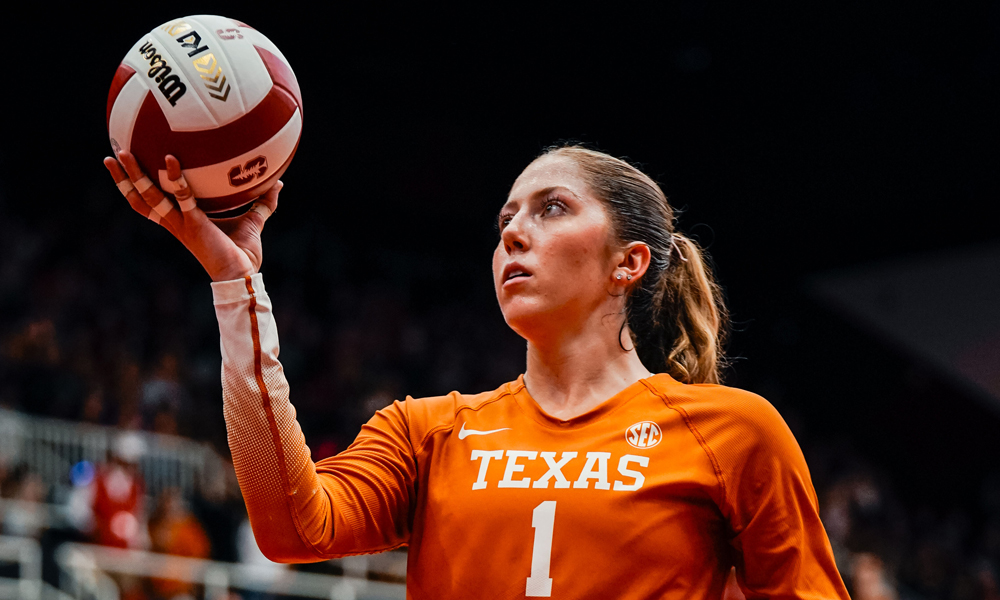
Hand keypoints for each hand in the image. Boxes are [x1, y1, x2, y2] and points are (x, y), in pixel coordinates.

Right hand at [104, 152, 280, 281]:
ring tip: (122, 152)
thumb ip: (262, 202)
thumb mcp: (253, 221)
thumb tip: (278, 183)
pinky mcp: (195, 225)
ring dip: (134, 174)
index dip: (136, 189)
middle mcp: (175, 223)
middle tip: (112, 155)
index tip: (126, 169)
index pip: (151, 205)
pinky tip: (172, 158)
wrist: (243, 275)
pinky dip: (176, 177)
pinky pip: (182, 196)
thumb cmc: (244, 253)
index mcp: (180, 223)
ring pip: (149, 197)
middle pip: (140, 200)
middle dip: (123, 179)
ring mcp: (182, 224)